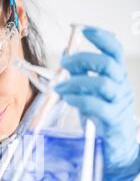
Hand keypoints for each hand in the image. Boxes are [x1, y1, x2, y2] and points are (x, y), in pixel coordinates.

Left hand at [54, 26, 139, 180]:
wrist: (116, 150)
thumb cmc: (101, 119)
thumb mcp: (90, 93)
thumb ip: (80, 75)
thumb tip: (65, 54)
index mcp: (117, 78)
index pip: (115, 50)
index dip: (102, 37)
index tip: (84, 30)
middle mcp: (121, 87)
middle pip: (109, 64)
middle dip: (84, 59)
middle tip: (64, 64)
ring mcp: (119, 104)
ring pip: (103, 83)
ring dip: (76, 82)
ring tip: (59, 87)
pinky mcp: (113, 121)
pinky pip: (97, 105)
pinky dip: (79, 99)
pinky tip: (67, 99)